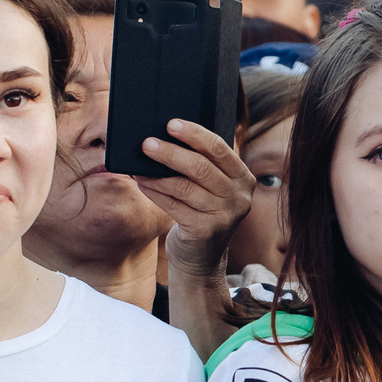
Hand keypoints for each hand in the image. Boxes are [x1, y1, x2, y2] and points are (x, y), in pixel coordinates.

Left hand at [140, 120, 256, 274]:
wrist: (201, 258)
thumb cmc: (201, 212)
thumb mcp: (211, 188)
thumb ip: (202, 166)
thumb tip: (166, 137)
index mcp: (243, 178)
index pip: (219, 148)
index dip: (194, 134)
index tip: (171, 123)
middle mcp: (239, 196)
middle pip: (201, 167)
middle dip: (171, 153)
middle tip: (147, 143)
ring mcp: (224, 215)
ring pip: (184, 186)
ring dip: (157, 174)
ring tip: (138, 166)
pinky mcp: (205, 231)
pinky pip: (174, 205)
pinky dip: (155, 192)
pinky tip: (142, 183)